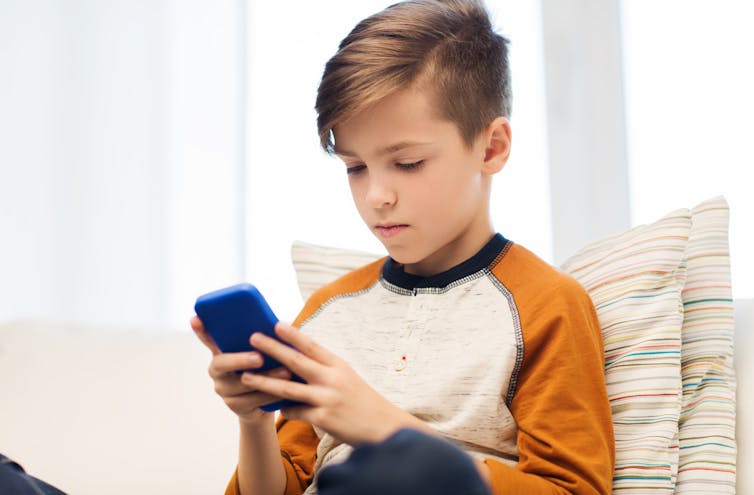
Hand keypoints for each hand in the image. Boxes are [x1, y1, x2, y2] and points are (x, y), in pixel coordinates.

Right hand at [190, 316, 291, 425]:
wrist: (265, 400)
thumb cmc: (264, 367)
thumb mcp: (262, 351)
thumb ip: (263, 339)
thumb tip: (281, 324)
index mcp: (221, 352)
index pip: (208, 339)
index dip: (201, 330)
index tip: (195, 318)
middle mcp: (217, 371)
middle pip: (222, 364)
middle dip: (240, 360)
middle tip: (259, 358)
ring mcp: (224, 390)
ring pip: (242, 384)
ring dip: (266, 378)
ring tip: (286, 372)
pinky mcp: (235, 406)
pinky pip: (253, 400)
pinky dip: (271, 394)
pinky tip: (285, 390)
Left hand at [240, 322, 432, 444]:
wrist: (384, 427)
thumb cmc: (363, 401)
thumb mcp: (347, 378)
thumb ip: (324, 370)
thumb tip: (296, 362)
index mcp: (338, 365)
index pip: (311, 345)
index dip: (292, 334)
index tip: (276, 323)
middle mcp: (332, 378)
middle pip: (296, 361)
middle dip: (272, 349)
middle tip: (253, 338)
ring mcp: (327, 398)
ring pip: (288, 387)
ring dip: (264, 381)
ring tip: (245, 376)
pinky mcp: (323, 417)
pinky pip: (295, 412)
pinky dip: (283, 409)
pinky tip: (274, 407)